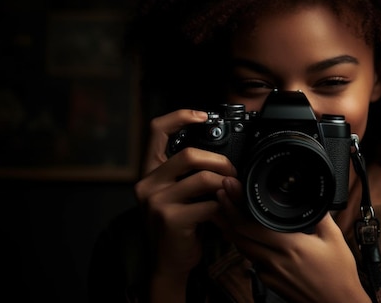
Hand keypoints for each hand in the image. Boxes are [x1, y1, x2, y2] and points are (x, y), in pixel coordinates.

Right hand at [135, 109, 236, 276]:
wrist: (169, 264)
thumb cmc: (179, 226)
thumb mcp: (179, 194)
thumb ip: (190, 174)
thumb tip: (223, 157)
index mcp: (149, 172)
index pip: (156, 130)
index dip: (180, 116)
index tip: (203, 115)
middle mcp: (147, 183)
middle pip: (188, 154)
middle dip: (219, 160)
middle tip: (233, 171)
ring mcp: (156, 201)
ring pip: (202, 178)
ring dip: (226, 183)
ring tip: (233, 192)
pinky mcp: (171, 219)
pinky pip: (209, 203)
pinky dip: (225, 206)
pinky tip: (227, 212)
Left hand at [214, 177, 370, 302]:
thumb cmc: (339, 276)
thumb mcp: (335, 239)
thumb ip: (321, 217)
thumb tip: (315, 199)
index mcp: (290, 245)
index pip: (251, 224)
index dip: (235, 205)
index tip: (229, 189)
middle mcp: (275, 260)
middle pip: (238, 235)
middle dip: (225, 213)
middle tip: (220, 195)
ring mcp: (270, 273)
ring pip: (242, 248)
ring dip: (230, 229)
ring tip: (223, 212)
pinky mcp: (270, 283)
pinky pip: (252, 261)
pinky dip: (245, 246)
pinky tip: (244, 238)